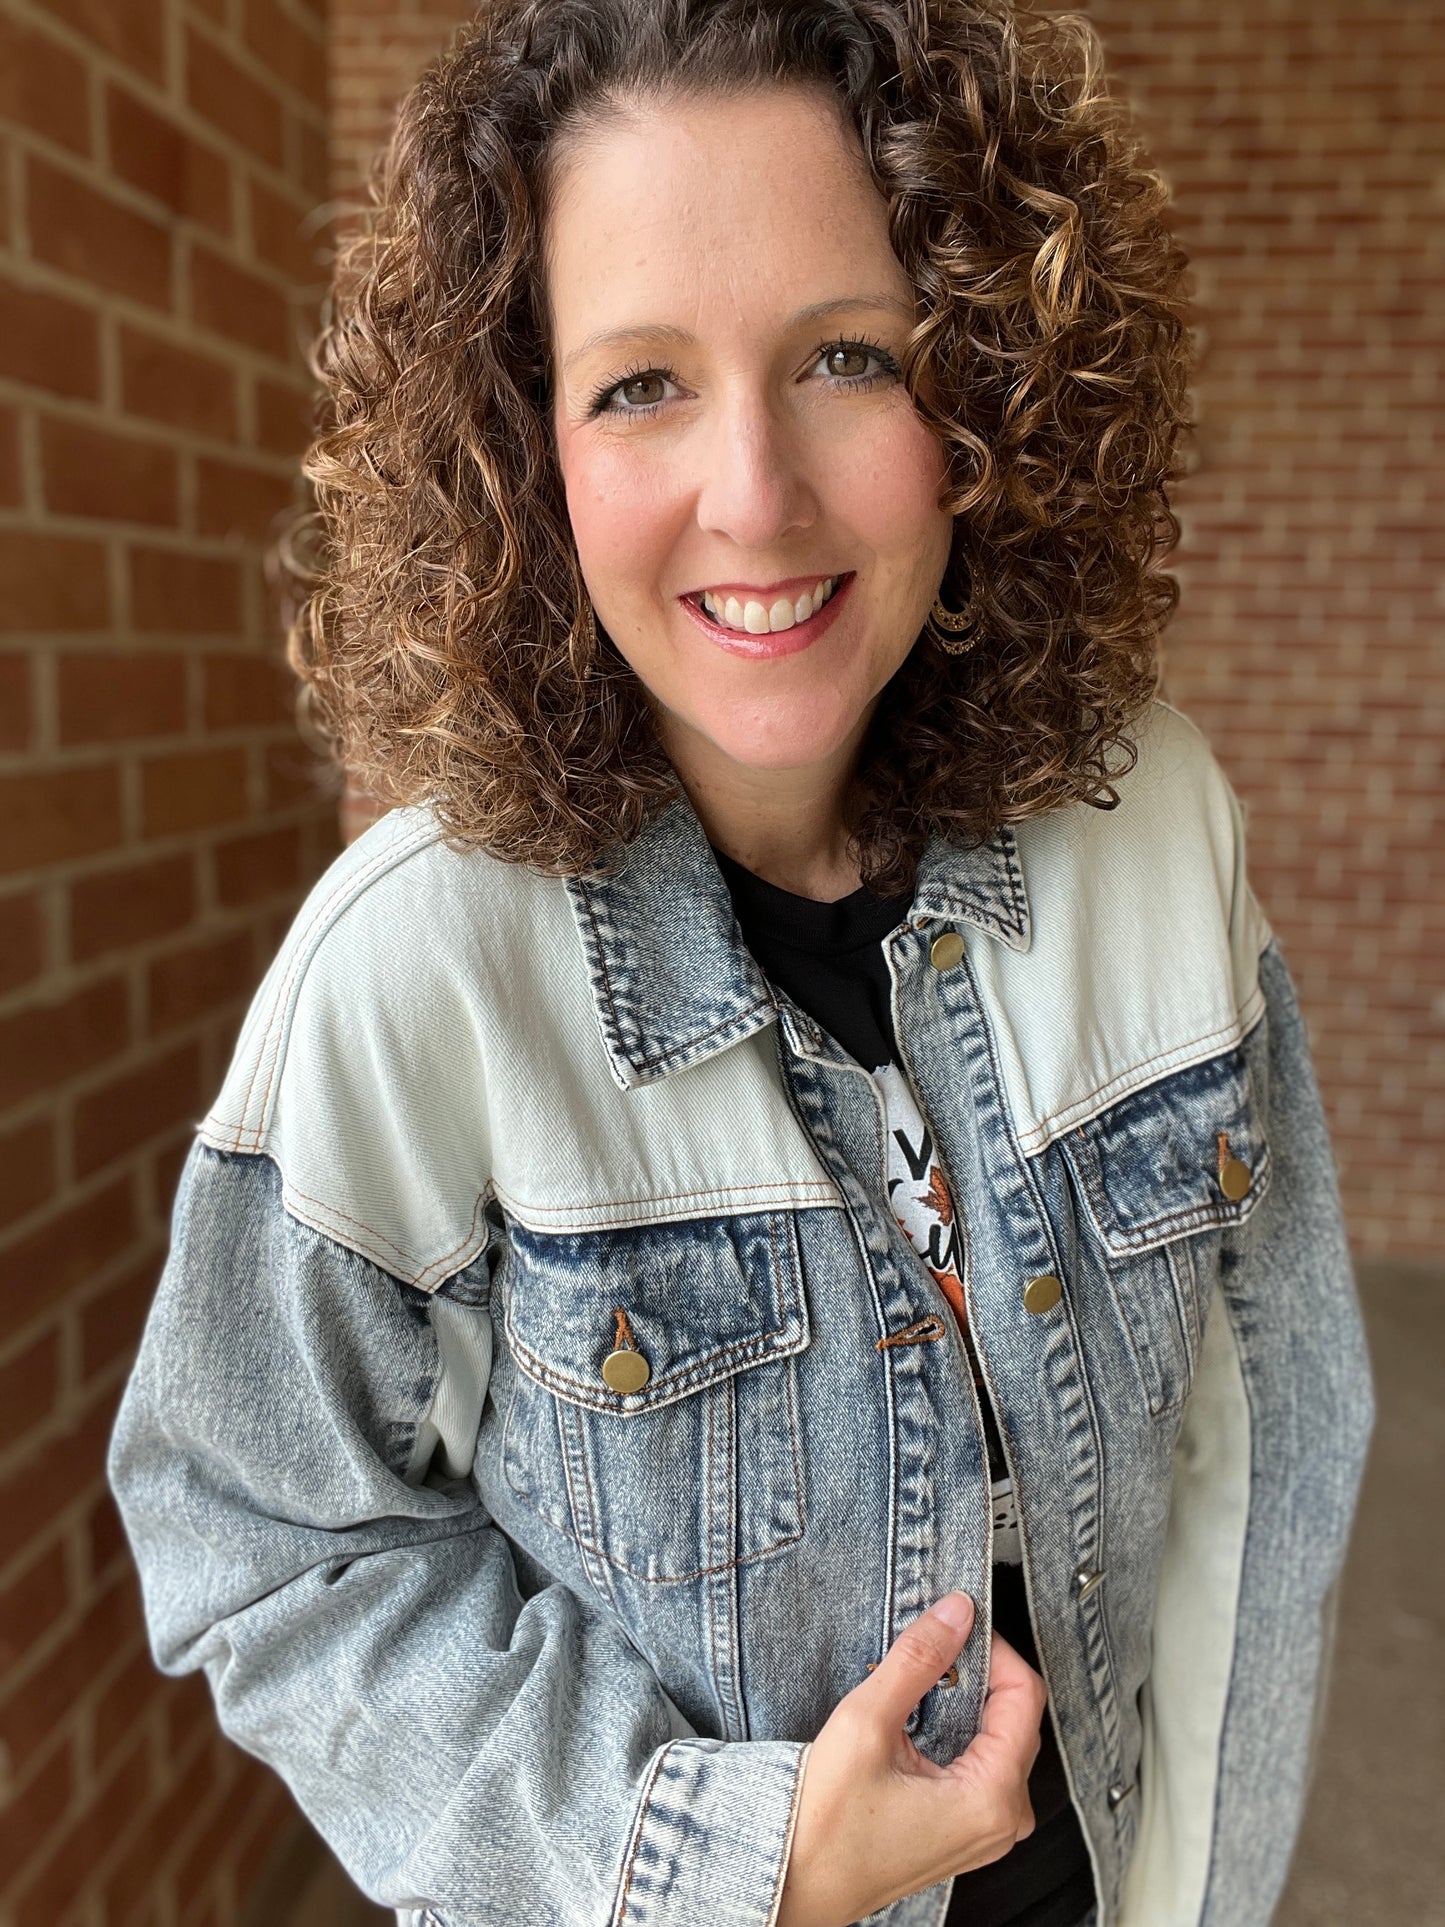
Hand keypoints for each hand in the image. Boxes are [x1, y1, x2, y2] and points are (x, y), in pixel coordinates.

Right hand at [775, 1592, 1047, 1926]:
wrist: (794, 1882)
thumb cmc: (824, 1825)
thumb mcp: (867, 1723)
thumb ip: (917, 1660)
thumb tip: (955, 1613)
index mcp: (991, 1799)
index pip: (1024, 1696)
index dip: (995, 1650)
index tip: (960, 1625)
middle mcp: (1001, 1822)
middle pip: (1017, 1718)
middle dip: (980, 1674)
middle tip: (934, 1648)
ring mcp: (986, 1832)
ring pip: (1000, 1740)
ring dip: (967, 1702)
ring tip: (922, 1681)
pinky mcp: (965, 1832)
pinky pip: (984, 1767)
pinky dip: (959, 1732)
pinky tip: (922, 1717)